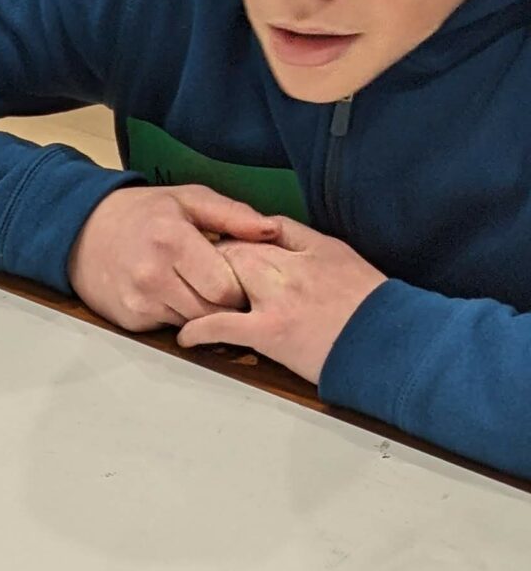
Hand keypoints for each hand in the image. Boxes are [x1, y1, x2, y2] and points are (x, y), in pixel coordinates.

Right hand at [69, 184, 279, 331]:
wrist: (84, 233)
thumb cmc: (142, 213)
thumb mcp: (188, 199)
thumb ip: (233, 214)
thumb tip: (271, 230)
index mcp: (173, 241)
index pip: (224, 287)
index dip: (240, 286)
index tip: (242, 277)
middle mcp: (153, 276)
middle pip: (211, 312)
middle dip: (224, 303)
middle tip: (225, 286)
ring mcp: (139, 302)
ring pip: (192, 324)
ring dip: (202, 311)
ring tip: (197, 287)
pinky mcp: (130, 321)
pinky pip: (170, 327)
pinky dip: (178, 315)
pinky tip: (172, 294)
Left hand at [178, 220, 385, 385]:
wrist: (386, 339)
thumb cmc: (368, 305)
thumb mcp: (340, 257)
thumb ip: (304, 241)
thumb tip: (269, 231)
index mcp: (307, 248)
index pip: (256, 231)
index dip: (230, 239)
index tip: (213, 249)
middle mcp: (288, 268)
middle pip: (233, 251)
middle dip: (207, 261)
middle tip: (187, 275)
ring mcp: (277, 300)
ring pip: (224, 280)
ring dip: (199, 289)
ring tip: (184, 301)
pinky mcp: (270, 332)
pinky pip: (223, 325)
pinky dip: (198, 330)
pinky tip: (186, 336)